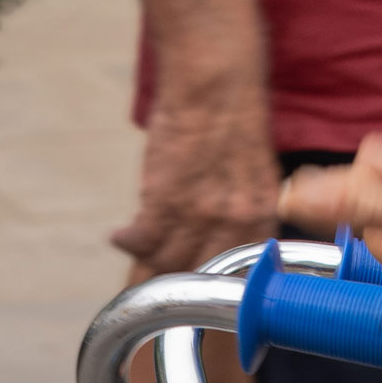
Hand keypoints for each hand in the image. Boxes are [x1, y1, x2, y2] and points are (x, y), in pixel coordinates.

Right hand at [112, 97, 281, 274]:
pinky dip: (127, 243)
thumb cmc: (235, 120)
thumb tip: (219, 242)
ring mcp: (198, 214)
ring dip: (148, 267)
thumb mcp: (254, 176)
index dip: (216, 290)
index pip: (240, 276)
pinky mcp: (164, 200)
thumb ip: (242, 214)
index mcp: (261, 218)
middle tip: (160, 289)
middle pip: (200, 277)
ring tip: (137, 267)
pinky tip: (120, 237)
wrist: (216, 84)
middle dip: (179, 286)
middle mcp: (234, 223)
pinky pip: (141, 241)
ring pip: (168, 264)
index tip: (200, 299)